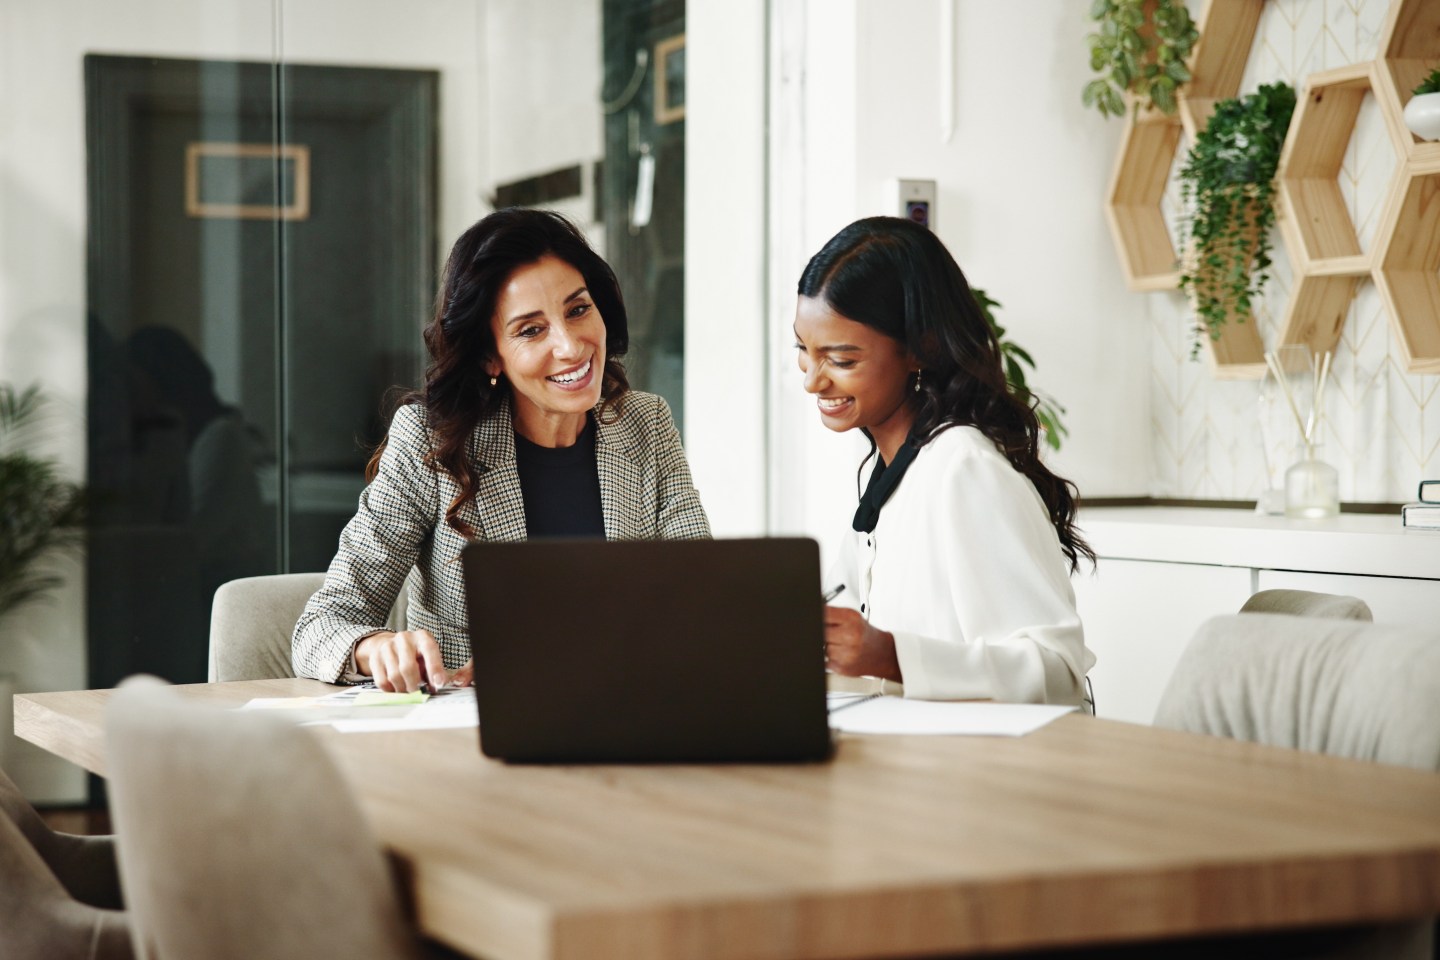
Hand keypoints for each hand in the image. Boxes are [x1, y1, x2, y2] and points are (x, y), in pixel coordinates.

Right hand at [355, 630, 473, 692]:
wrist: (389, 644)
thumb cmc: (415, 654)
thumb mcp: (428, 657)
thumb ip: (434, 670)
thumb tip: (438, 685)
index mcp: (422, 637)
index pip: (429, 650)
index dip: (435, 668)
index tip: (438, 684)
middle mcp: (404, 639)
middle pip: (407, 667)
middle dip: (414, 686)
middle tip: (418, 694)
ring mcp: (387, 647)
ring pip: (394, 676)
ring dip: (402, 689)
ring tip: (407, 691)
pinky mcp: (375, 658)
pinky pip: (382, 681)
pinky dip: (391, 690)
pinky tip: (396, 688)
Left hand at [824, 606, 901, 682]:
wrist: (882, 654)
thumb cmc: (864, 635)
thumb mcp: (852, 618)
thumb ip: (832, 614)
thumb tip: (814, 614)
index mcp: (852, 619)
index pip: (824, 614)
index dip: (819, 618)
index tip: (818, 619)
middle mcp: (850, 636)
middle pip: (821, 632)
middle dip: (824, 633)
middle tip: (833, 634)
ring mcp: (847, 654)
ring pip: (822, 648)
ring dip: (828, 647)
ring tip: (840, 645)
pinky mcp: (842, 668)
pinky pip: (825, 661)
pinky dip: (830, 658)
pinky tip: (842, 655)